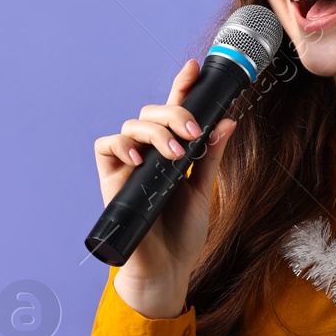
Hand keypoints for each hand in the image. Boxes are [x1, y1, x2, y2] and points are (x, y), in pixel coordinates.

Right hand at [93, 58, 237, 318]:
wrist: (168, 268)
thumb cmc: (183, 232)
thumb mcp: (204, 189)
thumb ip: (212, 155)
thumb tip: (228, 121)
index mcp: (173, 152)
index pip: (175, 113)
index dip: (182, 87)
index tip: (194, 67)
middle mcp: (149, 154)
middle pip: (153, 113)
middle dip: (175, 114)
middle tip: (195, 133)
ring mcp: (129, 165)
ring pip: (132, 125)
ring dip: (157, 132)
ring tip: (178, 154)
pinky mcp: (112, 180)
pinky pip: (106, 147)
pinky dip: (122, 146)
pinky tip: (141, 159)